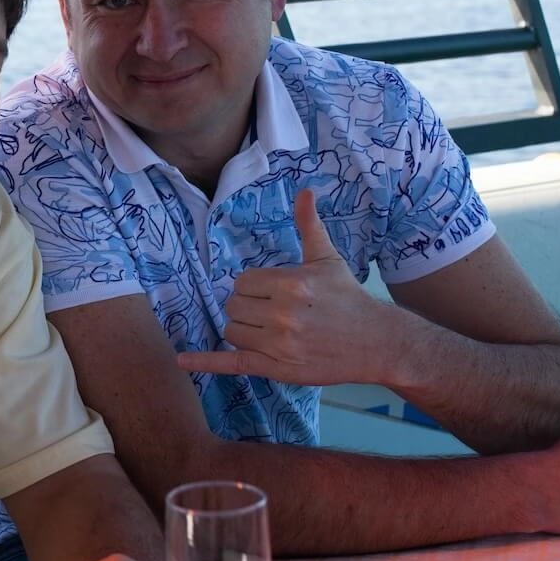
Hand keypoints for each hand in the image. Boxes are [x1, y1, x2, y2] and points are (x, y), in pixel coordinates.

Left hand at [176, 189, 399, 386]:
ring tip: (270, 330)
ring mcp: (278, 345)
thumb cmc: (348, 297)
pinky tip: (183, 361)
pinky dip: (205, 362)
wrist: (376, 341)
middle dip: (247, 307)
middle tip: (271, 311)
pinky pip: (232, 363)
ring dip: (243, 330)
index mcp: (289, 284)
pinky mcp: (276, 369)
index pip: (242, 282)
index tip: (271, 292)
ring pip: (232, 332)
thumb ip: (309, 225)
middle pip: (233, 307)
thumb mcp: (327, 258)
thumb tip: (304, 191)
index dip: (253, 287)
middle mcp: (281, 315)